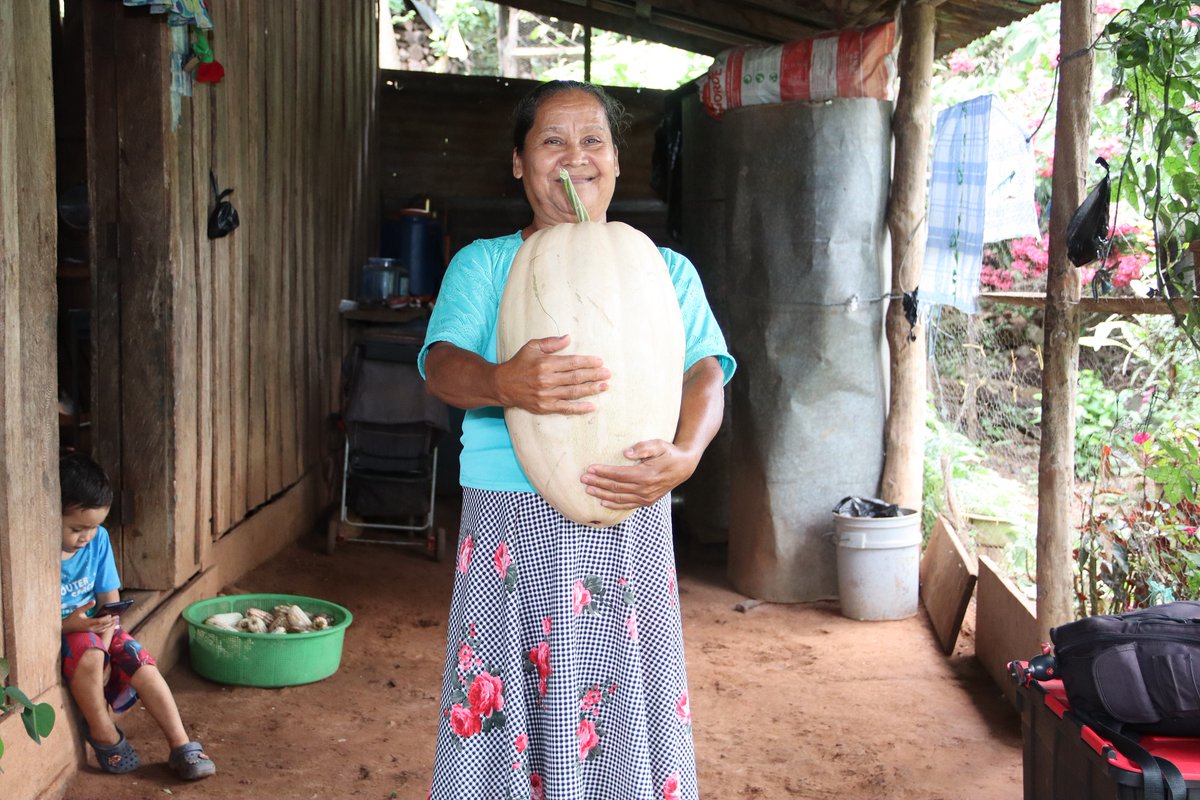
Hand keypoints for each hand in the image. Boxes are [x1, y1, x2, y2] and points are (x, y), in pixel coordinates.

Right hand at [62, 601, 117, 635]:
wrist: (66, 628)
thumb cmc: (72, 618)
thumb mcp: (78, 611)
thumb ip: (86, 606)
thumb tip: (94, 601)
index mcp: (88, 623)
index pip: (99, 621)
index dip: (106, 618)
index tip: (110, 615)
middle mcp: (90, 628)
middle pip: (103, 625)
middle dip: (111, 621)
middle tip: (117, 616)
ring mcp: (90, 631)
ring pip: (102, 629)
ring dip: (109, 625)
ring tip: (115, 621)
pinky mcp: (90, 632)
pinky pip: (100, 631)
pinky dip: (105, 628)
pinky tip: (108, 626)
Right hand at [495, 334, 610, 414]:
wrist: (502, 385)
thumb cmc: (519, 364)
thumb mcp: (531, 347)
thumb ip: (550, 343)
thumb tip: (568, 338)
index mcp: (545, 364)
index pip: (572, 363)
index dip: (588, 362)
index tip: (600, 362)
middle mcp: (547, 380)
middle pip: (576, 377)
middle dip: (594, 375)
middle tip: (608, 374)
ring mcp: (546, 395)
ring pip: (574, 392)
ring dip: (591, 389)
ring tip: (605, 386)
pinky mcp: (544, 407)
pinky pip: (566, 408)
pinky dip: (580, 408)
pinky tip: (592, 406)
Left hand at [580, 438, 698, 510]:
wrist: (684, 467)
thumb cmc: (669, 452)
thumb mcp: (659, 444)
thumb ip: (643, 447)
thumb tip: (625, 453)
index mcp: (646, 474)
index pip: (619, 475)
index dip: (603, 472)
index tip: (590, 468)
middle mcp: (645, 489)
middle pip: (616, 487)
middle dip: (598, 483)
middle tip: (583, 479)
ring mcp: (646, 497)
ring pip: (619, 498)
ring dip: (602, 494)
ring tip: (588, 489)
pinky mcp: (647, 502)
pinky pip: (627, 505)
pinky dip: (614, 505)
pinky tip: (602, 502)